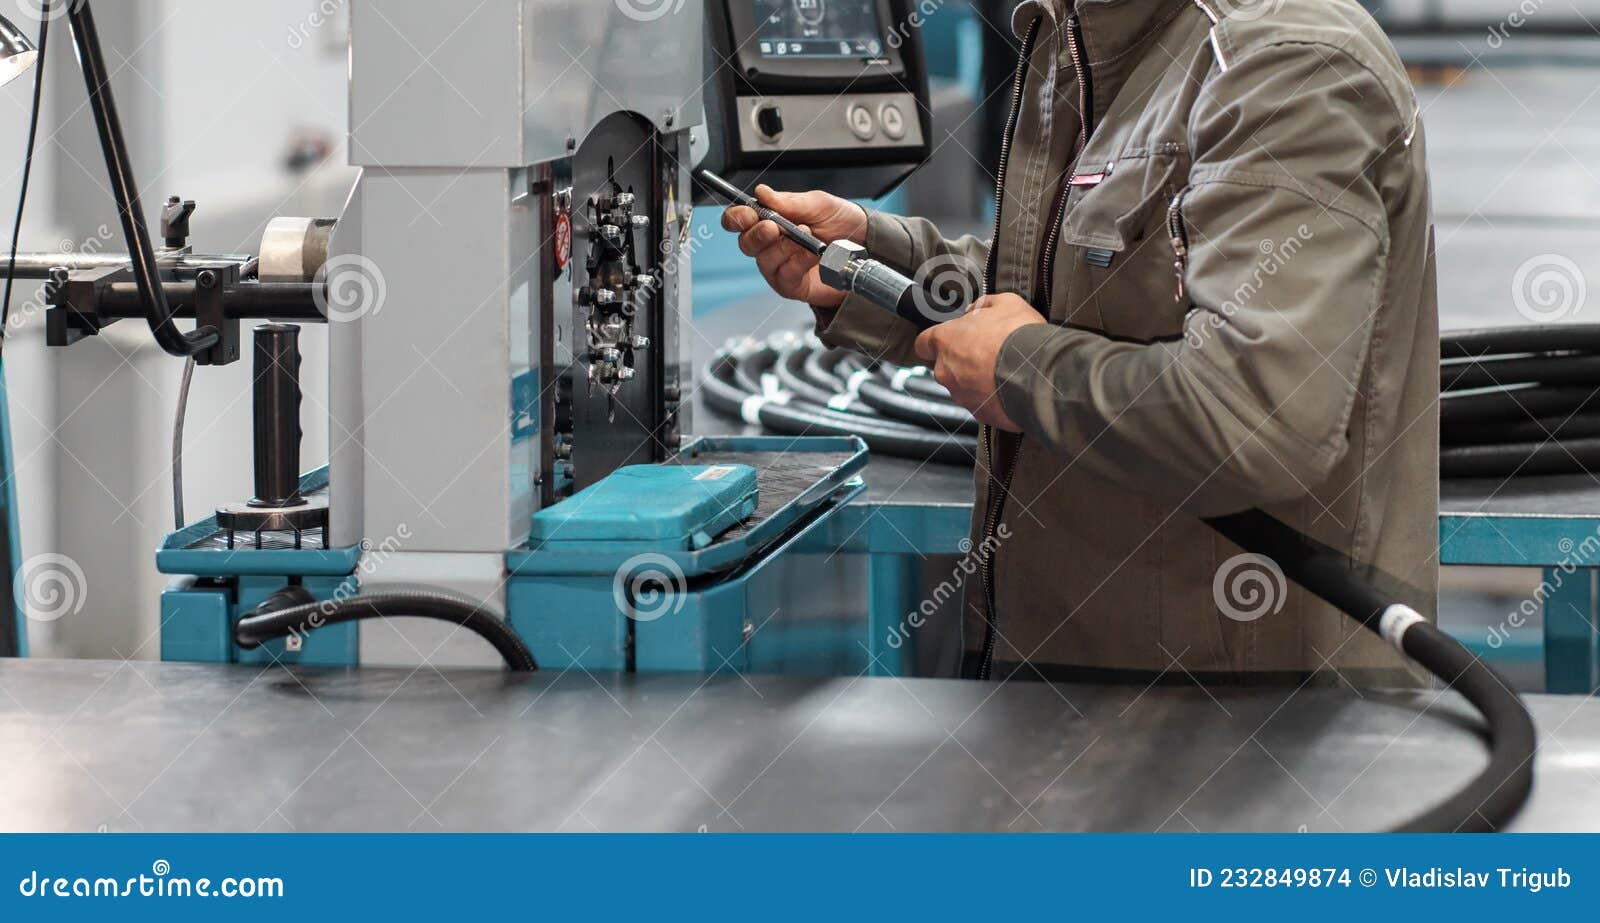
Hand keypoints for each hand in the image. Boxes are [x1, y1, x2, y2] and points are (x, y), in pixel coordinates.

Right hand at [721, 185, 867, 309]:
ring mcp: (779, 266)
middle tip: (774, 227)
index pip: (740, 220)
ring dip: (784, 247)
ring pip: (764, 260)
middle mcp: (770, 244)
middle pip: (745, 243)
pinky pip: (784, 275)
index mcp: (771, 219)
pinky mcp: (792, 285)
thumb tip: (762, 193)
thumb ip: (790, 201)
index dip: (737, 217)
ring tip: (806, 236)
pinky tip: (812, 254)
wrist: (869, 246)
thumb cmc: (843, 223)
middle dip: (757, 234)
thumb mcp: (820, 204)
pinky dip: (797, 262)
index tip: (748, 214)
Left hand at [913, 293, 1047, 432]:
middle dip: (963, 360)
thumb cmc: (1019, 337)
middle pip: (945, 366)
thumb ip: (984, 305)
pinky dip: (992, 397)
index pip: (923, 343)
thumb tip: (979, 308)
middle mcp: (946, 371)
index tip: (948, 339)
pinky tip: (1009, 386)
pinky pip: (981, 404)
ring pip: (963, 387)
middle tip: (988, 351)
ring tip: (1004, 370)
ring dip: (978, 379)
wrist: (1039, 374)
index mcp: (946, 340)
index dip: (936, 341)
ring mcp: (961, 395)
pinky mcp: (979, 414)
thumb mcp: (1006, 303)